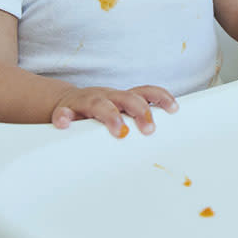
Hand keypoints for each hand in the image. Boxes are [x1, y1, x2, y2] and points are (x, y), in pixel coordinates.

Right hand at [52, 85, 178, 136]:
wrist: (65, 103)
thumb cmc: (99, 114)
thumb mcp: (119, 113)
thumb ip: (136, 123)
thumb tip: (165, 145)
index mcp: (122, 98)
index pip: (145, 92)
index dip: (160, 97)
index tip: (174, 109)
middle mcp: (107, 96)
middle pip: (126, 98)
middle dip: (140, 110)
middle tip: (149, 129)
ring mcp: (86, 101)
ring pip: (99, 104)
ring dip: (111, 115)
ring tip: (119, 130)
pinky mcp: (66, 110)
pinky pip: (63, 112)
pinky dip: (64, 117)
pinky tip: (64, 125)